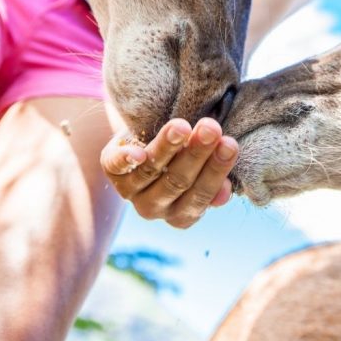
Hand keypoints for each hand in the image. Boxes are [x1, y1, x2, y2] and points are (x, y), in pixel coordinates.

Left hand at [100, 117, 236, 228]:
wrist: (148, 137)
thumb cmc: (185, 155)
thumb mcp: (202, 168)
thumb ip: (215, 179)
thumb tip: (225, 192)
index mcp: (181, 214)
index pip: (201, 195)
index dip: (216, 170)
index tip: (229, 143)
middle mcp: (154, 208)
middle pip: (177, 182)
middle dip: (196, 154)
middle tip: (211, 128)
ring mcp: (130, 191)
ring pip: (150, 170)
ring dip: (167, 147)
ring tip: (183, 126)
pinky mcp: (111, 169)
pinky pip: (115, 166)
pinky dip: (126, 160)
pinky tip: (137, 152)